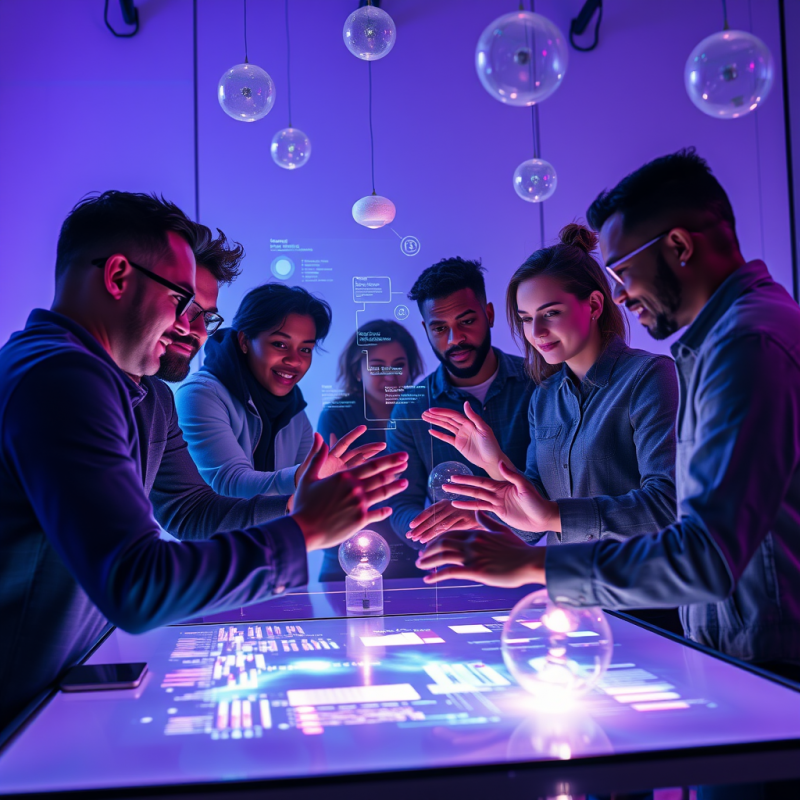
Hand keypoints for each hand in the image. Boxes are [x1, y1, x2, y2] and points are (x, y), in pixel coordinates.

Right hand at [292, 433, 408, 551]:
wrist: (304, 530)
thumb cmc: (304, 504)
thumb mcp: (308, 477)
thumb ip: (317, 457)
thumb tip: (318, 436)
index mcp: (344, 477)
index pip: (372, 465)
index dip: (389, 460)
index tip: (401, 456)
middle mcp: (355, 489)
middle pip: (380, 477)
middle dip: (395, 469)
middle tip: (406, 463)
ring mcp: (360, 505)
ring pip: (382, 493)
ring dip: (395, 488)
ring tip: (405, 483)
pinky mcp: (360, 520)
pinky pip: (377, 514)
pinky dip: (384, 511)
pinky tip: (389, 510)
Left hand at [295, 426, 385, 485]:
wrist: (304, 497)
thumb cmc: (304, 480)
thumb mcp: (309, 467)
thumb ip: (315, 452)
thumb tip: (317, 434)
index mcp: (331, 456)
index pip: (344, 443)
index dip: (353, 435)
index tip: (363, 427)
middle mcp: (340, 463)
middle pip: (358, 453)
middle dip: (371, 448)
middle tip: (383, 445)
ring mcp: (345, 473)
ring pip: (363, 465)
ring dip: (375, 461)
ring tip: (387, 459)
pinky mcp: (348, 483)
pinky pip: (362, 478)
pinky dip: (372, 476)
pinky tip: (383, 476)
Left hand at [406, 500, 482, 544]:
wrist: (490, 514)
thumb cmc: (468, 518)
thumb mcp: (453, 515)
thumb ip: (440, 521)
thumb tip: (421, 532)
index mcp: (446, 502)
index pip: (430, 510)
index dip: (420, 518)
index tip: (410, 526)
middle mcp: (453, 505)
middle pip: (433, 518)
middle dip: (421, 528)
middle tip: (411, 537)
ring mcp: (461, 513)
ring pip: (441, 525)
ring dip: (428, 533)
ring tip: (419, 541)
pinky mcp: (469, 521)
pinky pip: (451, 530)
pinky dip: (442, 537)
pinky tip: (434, 544)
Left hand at [415, 511, 545, 586]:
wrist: (529, 562)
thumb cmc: (518, 549)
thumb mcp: (502, 530)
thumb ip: (487, 521)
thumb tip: (478, 512)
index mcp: (476, 532)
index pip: (450, 533)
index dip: (437, 539)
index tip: (430, 545)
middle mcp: (471, 542)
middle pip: (442, 542)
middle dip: (428, 549)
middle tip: (420, 556)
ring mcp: (472, 556)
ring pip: (442, 555)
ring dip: (427, 560)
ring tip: (419, 565)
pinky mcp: (475, 570)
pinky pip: (449, 572)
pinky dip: (435, 575)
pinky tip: (427, 580)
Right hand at [421, 403, 509, 479]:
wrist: (492, 460)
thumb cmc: (491, 445)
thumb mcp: (484, 429)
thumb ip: (474, 417)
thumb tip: (465, 403)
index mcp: (469, 422)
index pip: (453, 415)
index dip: (442, 412)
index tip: (431, 410)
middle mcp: (464, 427)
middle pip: (447, 419)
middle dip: (435, 416)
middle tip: (424, 413)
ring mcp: (460, 435)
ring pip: (445, 426)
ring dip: (435, 422)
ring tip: (424, 418)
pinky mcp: (458, 444)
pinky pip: (447, 438)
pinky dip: (439, 434)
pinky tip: (431, 431)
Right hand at [444, 461, 559, 532]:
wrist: (542, 517)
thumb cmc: (537, 501)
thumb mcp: (524, 486)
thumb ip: (512, 475)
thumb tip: (500, 463)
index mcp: (502, 484)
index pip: (481, 481)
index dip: (467, 479)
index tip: (454, 477)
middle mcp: (497, 491)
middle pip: (474, 488)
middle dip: (460, 486)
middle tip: (445, 484)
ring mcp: (496, 502)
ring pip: (475, 498)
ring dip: (462, 496)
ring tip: (447, 495)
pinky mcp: (498, 511)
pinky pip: (481, 509)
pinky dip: (469, 507)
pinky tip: (459, 506)